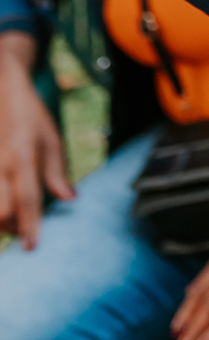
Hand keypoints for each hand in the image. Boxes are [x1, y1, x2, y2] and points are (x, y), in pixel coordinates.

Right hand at [0, 33, 74, 248]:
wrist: (3, 93)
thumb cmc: (31, 117)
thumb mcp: (52, 139)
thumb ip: (58, 172)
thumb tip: (70, 199)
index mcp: (22, 157)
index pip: (27, 198)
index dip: (30, 224)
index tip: (33, 246)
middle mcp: (0, 165)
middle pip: (1, 210)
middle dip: (13, 229)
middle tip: (27, 238)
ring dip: (1, 222)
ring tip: (17, 226)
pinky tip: (5, 214)